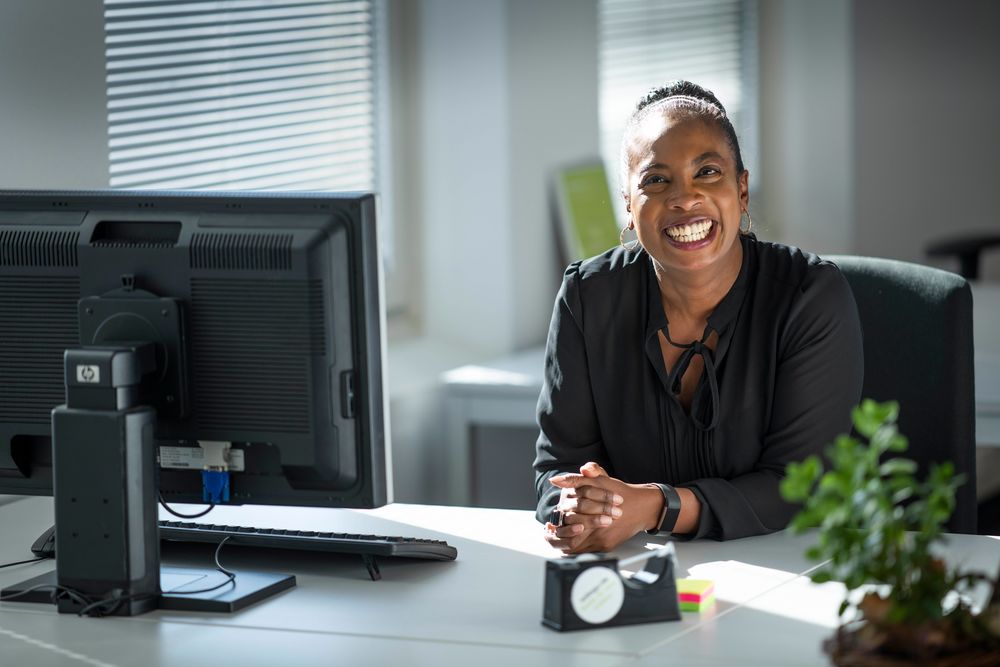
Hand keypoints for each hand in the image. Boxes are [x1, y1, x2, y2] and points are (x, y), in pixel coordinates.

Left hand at [543, 462, 662, 554]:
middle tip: (549, 535)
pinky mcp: (607, 546)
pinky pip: (586, 551)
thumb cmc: (621, 493)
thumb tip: (557, 479)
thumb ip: (580, 478)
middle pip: (571, 539)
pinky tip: (570, 544)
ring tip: (557, 541)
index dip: (556, 527)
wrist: (641, 507)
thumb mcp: (601, 480)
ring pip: (577, 548)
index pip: (568, 521)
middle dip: (558, 538)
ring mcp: (602, 539)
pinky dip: (576, 549)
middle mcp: (597, 528)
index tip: (548, 528)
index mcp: (592, 510)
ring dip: (565, 545)